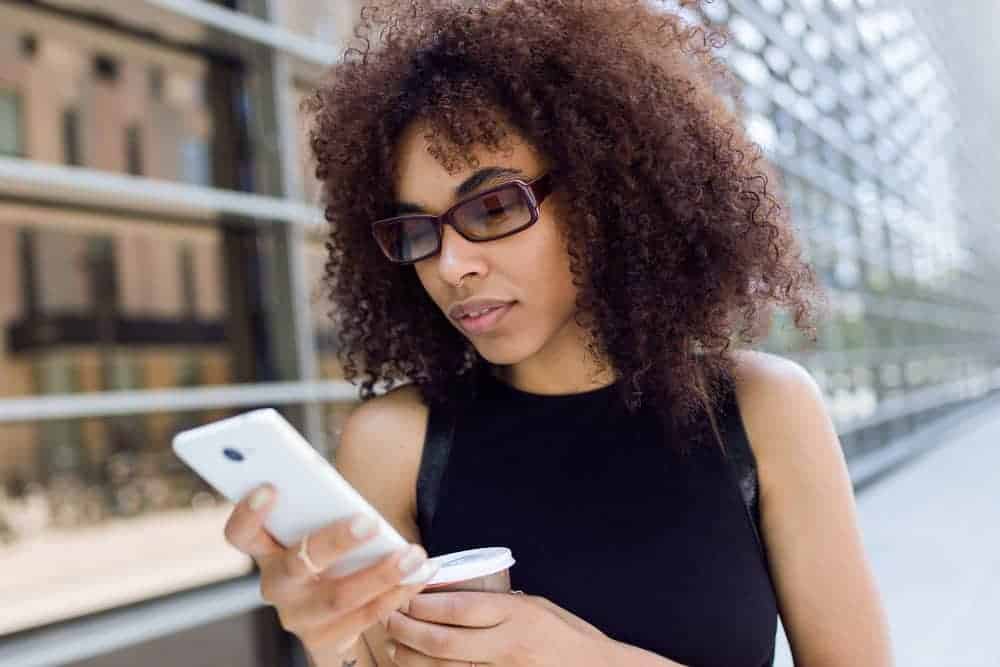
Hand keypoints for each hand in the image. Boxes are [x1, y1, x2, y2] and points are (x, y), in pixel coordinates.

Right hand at [223, 484, 440, 663]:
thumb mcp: (317, 527)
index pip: (241, 534)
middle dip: (334, 542)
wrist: (331, 612)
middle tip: (369, 522)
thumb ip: (322, 509)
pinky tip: (420, 572)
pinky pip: (366, 616)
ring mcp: (299, 616)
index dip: (248, 514)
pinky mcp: (326, 639)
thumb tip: (345, 488)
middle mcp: (277, 586)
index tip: (270, 488)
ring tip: (413, 553)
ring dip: (381, 573)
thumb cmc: (328, 552)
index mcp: (266, 551)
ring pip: (339, 597)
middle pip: (297, 565)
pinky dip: (398, 592)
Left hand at [381, 590, 608, 665]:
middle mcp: (506, 646)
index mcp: (516, 615)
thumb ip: (499, 603)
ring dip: (412, 658)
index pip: (458, 607)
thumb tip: (457, 595)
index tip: (404, 594)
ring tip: (394, 646)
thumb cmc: (567, 635)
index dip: (423, 603)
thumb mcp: (536, 605)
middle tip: (388, 618)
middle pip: (442, 642)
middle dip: (407, 631)